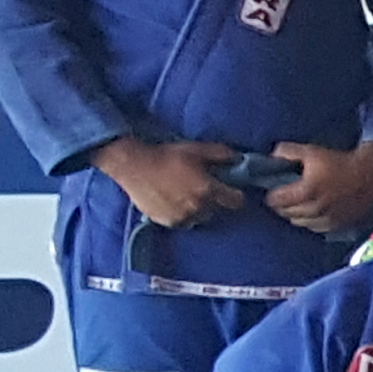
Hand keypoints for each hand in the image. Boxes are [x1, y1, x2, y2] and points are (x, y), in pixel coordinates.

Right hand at [95, 137, 241, 228]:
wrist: (133, 165)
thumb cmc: (167, 156)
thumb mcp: (197, 149)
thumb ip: (221, 154)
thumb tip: (239, 159)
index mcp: (208, 190)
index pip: (236, 201)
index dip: (235, 195)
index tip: (230, 190)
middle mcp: (198, 207)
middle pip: (217, 209)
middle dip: (214, 201)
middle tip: (202, 189)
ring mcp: (182, 217)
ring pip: (200, 217)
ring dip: (197, 209)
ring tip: (186, 196)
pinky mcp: (167, 222)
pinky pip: (182, 222)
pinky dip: (181, 214)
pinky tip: (173, 201)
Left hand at [268, 141, 372, 234]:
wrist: (371, 172)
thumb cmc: (340, 161)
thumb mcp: (312, 151)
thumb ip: (287, 152)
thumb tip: (271, 157)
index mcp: (306, 191)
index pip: (277, 201)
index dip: (272, 195)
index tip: (274, 189)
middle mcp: (316, 209)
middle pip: (287, 213)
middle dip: (282, 205)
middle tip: (286, 196)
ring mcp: (328, 219)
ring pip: (300, 222)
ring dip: (295, 214)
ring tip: (299, 204)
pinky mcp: (339, 224)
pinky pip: (316, 228)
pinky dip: (310, 221)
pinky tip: (313, 212)